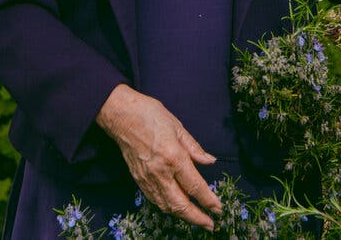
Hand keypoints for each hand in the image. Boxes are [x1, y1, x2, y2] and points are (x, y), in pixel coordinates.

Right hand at [95, 84, 221, 230]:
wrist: (121, 115)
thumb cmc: (150, 115)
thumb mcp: (178, 126)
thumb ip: (194, 147)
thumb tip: (210, 161)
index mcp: (173, 157)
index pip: (194, 186)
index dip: (208, 200)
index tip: (218, 209)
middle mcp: (160, 173)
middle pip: (180, 205)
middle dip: (197, 218)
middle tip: (210, 224)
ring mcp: (147, 179)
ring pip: (167, 206)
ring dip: (182, 216)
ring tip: (195, 218)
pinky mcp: (138, 180)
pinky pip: (155, 200)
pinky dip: (167, 208)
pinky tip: (175, 207)